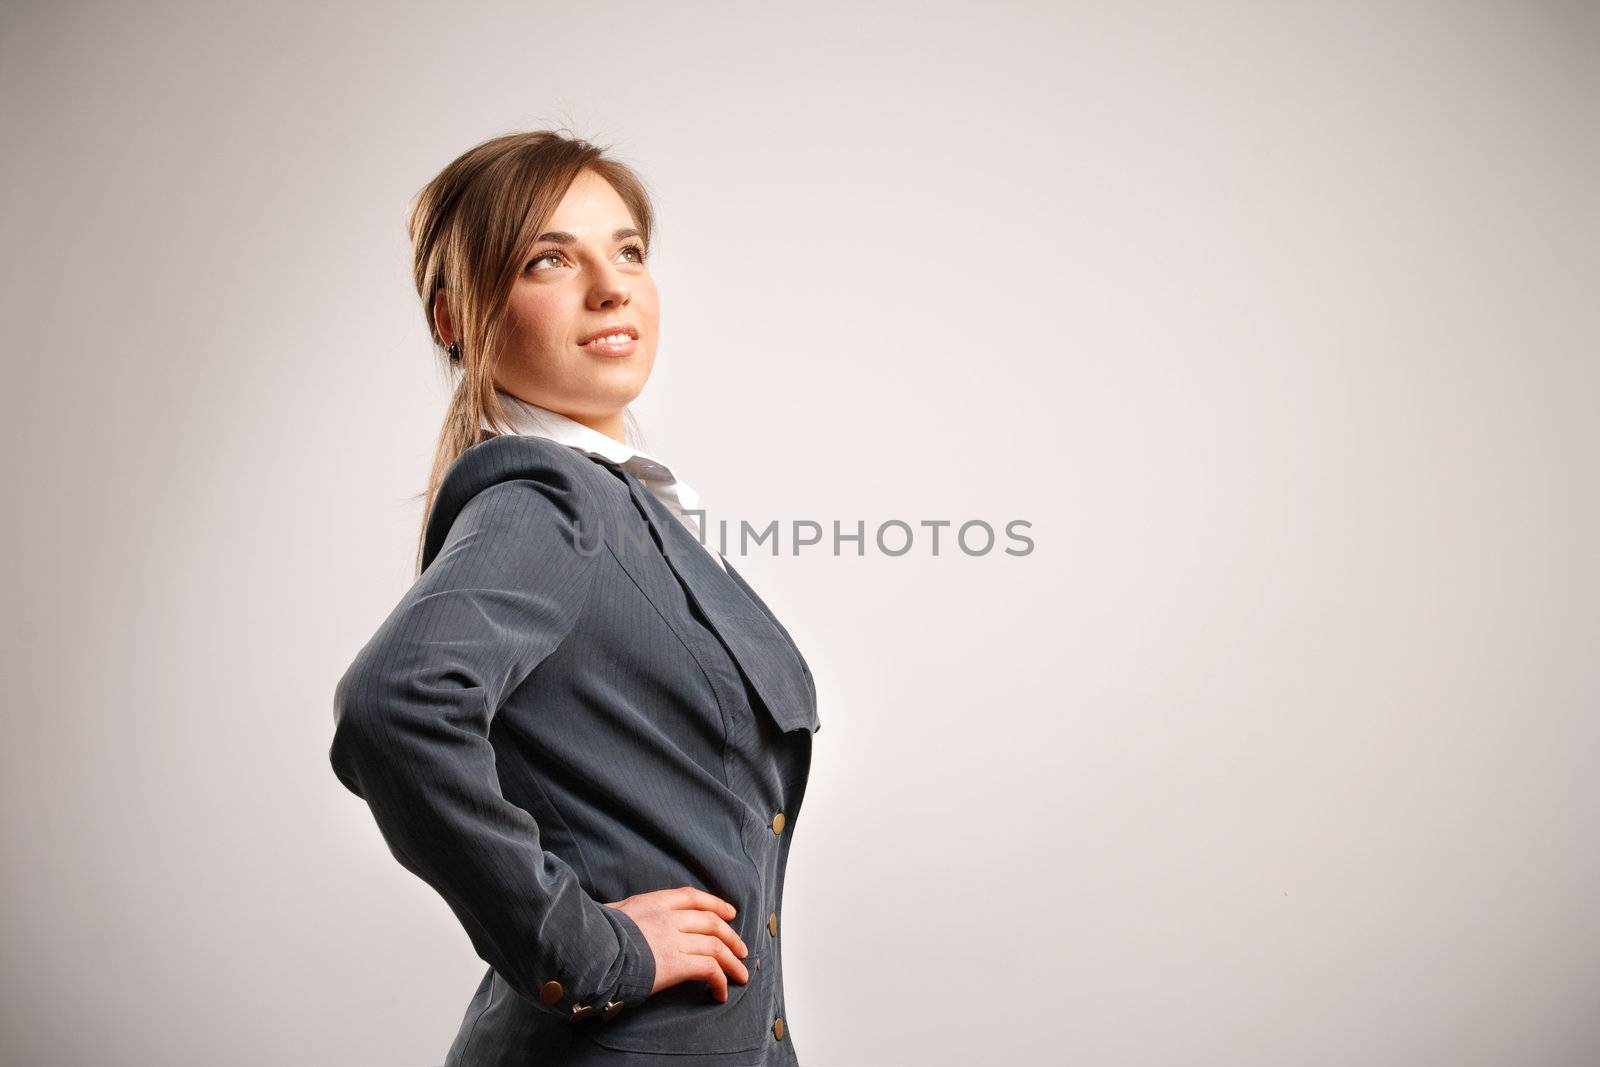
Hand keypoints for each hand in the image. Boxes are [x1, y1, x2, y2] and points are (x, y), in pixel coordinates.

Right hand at [605, 886, 749, 1001]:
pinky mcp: (677, 964)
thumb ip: (630, 915)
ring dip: (733, 963)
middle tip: (742, 950)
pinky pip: (709, 970)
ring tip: (741, 975)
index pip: (694, 898)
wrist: (591, 951)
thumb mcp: (614, 912)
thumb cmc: (595, 934)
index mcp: (655, 902)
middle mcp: (670, 918)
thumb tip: (625, 919)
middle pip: (712, 923)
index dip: (716, 904)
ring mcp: (675, 940)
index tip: (729, 913)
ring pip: (717, 947)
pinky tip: (720, 993)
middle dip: (732, 937)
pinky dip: (720, 981)